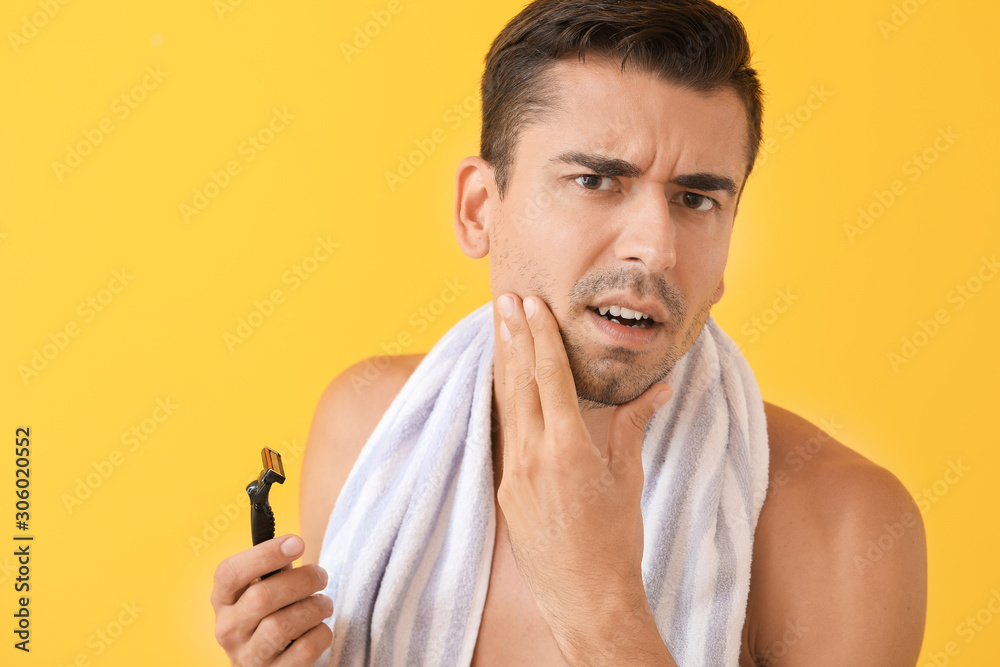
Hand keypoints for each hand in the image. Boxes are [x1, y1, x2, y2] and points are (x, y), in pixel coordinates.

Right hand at [211, 534, 332, 665]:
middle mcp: (228, 629)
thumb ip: (274, 569)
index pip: (230, 572)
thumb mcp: (264, 588)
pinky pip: (304, 650)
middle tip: (321, 576)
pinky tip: (319, 628)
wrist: (272, 661)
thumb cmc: (273, 612)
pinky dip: (321, 634)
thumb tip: (292, 544)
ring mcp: (248, 656)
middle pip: (262, 597)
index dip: (265, 554)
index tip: (297, 543)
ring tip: (324, 604)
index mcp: (223, 599)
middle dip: (302, 580)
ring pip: (283, 625)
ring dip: (314, 607)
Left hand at [494, 293, 671, 650]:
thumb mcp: (628, 480)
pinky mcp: (506, 490)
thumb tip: (658, 389)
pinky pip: (505, 432)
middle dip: (513, 337)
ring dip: (503, 363)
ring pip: (506, 405)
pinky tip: (502, 382)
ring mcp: (514, 474)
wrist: (585, 598)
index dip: (539, 336)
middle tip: (505, 299)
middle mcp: (532, 456)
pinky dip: (503, 400)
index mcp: (567, 449)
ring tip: (497, 327)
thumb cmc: (616, 543)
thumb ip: (633, 427)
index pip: (549, 378)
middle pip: (519, 383)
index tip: (530, 304)